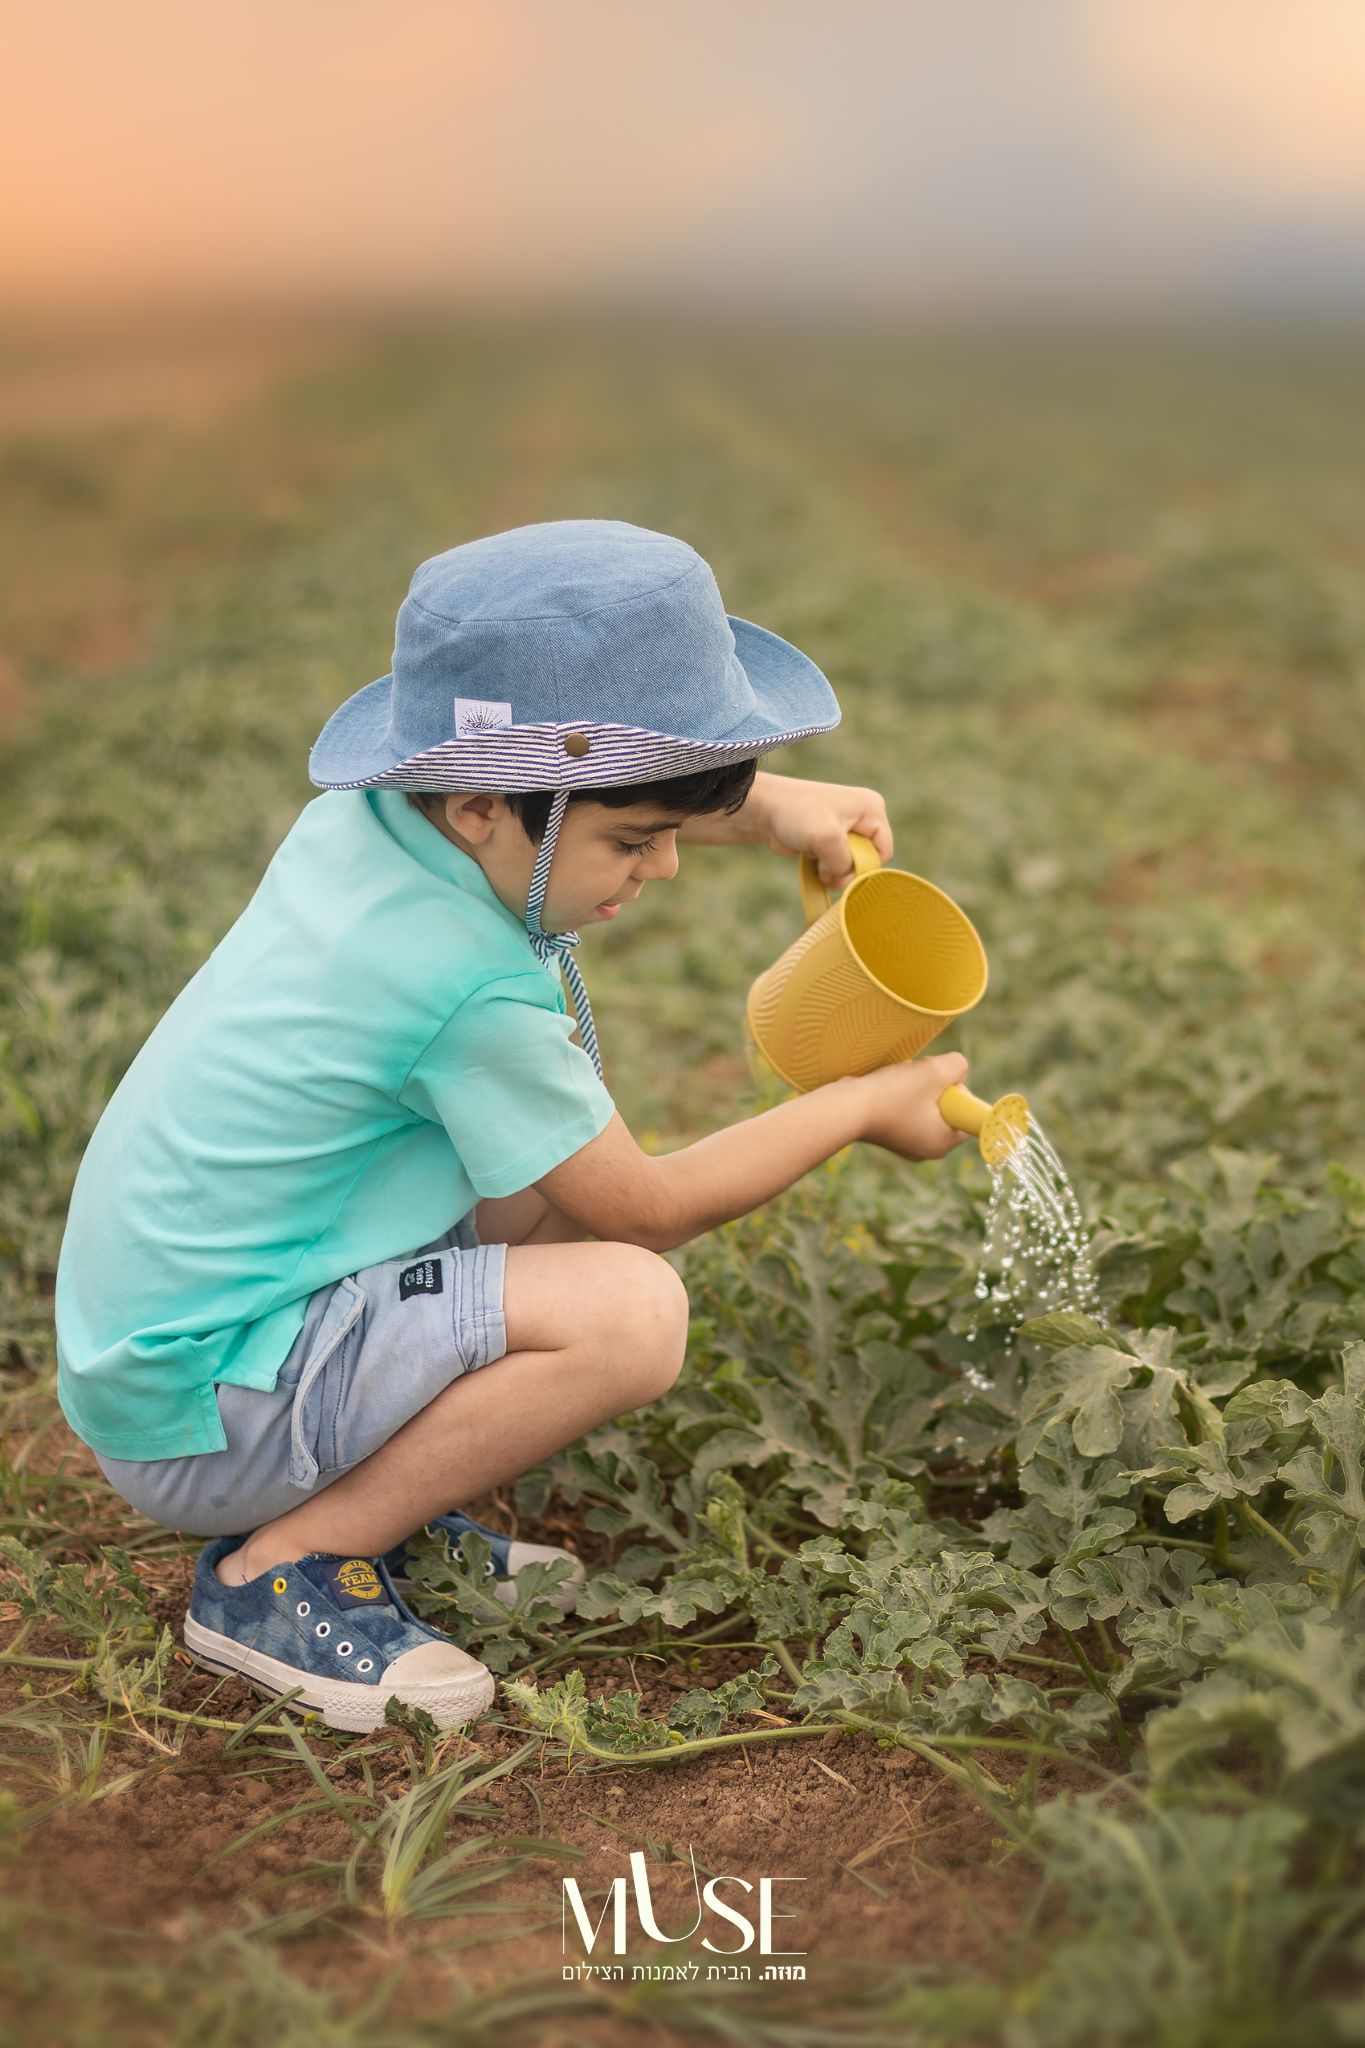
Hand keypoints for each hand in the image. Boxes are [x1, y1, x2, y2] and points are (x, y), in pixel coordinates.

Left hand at [755, 773, 892, 889]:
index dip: (864, 866)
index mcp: (872, 809)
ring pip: (851, 866)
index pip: (883, 851)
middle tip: (825, 868)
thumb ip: (844, 863)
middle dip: (846, 870)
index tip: (840, 867)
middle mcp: (864, 817)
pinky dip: (826, 869)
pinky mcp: (831, 839)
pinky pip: (837, 864)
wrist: (765, 810)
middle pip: (867, 860)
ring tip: (816, 862)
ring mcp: (847, 828)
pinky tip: (812, 862)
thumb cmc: (797, 815)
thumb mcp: (827, 838)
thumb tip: (842, 878)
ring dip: (833, 871)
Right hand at [857, 1052, 971, 1161]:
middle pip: (947, 1105)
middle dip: (935, 1083)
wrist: (844, 1107)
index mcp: (942, 1142)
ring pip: (925, 1101)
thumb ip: (958, 1066)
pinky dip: (900, 1090)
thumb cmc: (890, 1094)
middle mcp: (926, 1147)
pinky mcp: (888, 1130)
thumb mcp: (935, 1071)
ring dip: (916, 1082)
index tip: (938, 1083)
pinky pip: (906, 1105)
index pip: (968, 1114)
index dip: (957, 1090)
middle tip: (918, 1077)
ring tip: (898, 1080)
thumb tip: (956, 1070)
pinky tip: (886, 1086)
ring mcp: (906, 1140)